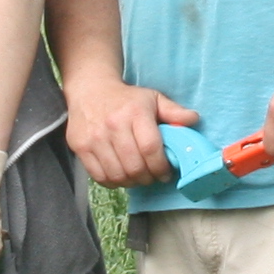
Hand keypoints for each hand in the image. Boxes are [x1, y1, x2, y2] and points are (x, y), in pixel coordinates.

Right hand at [64, 77, 195, 187]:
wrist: (90, 90)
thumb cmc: (126, 99)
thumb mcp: (153, 98)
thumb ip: (174, 111)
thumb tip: (194, 120)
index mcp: (134, 112)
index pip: (151, 148)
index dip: (161, 167)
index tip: (166, 172)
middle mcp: (113, 125)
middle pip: (134, 166)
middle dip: (148, 178)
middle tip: (153, 176)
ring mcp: (94, 138)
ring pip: (117, 175)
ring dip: (132, 182)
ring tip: (138, 176)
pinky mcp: (80, 147)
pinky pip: (100, 176)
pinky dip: (113, 182)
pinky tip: (121, 175)